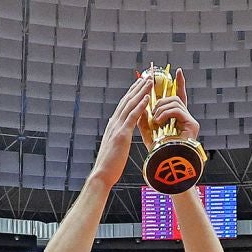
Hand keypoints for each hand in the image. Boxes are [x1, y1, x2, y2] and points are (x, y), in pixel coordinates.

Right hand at [87, 73, 155, 189]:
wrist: (102, 174)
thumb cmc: (110, 165)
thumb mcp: (115, 146)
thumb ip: (117, 136)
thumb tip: (120, 132)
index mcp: (113, 126)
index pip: (124, 105)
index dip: (132, 93)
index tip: (140, 84)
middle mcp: (114, 123)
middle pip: (127, 101)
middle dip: (137, 87)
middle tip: (146, 76)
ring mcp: (117, 128)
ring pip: (130, 105)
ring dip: (140, 92)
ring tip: (150, 82)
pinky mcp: (122, 135)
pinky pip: (132, 117)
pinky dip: (140, 106)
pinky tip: (147, 98)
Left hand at [140, 68, 199, 146]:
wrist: (164, 165)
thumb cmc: (157, 151)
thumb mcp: (147, 130)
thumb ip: (145, 117)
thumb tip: (142, 103)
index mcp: (177, 119)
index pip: (179, 96)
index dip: (179, 84)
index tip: (178, 71)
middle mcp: (186, 118)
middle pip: (175, 98)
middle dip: (161, 101)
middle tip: (152, 112)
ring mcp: (191, 121)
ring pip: (175, 102)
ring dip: (160, 109)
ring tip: (155, 121)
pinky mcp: (192, 125)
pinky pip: (177, 110)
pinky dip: (165, 114)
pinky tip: (159, 122)